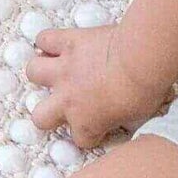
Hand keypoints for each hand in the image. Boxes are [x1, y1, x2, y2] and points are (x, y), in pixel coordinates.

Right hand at [27, 25, 171, 148]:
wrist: (141, 59)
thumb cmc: (143, 91)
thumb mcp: (138, 117)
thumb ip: (126, 120)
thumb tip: (134, 116)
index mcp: (86, 124)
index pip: (81, 139)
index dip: (92, 133)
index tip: (102, 126)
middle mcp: (67, 101)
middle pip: (40, 117)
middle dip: (49, 113)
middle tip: (65, 103)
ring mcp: (65, 71)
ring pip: (33, 73)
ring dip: (41, 72)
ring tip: (53, 69)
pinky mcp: (69, 43)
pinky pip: (45, 38)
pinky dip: (47, 40)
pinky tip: (54, 43)